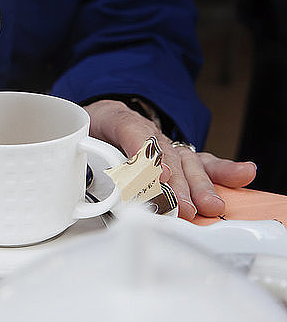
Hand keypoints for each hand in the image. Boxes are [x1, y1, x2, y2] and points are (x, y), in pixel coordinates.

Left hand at [84, 99, 256, 219]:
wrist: (101, 115)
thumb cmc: (90, 129)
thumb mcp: (77, 136)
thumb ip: (81, 157)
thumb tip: (87, 183)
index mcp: (116, 120)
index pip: (133, 133)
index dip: (145, 156)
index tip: (156, 178)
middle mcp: (145, 131)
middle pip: (164, 155)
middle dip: (175, 183)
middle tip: (180, 207)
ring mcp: (163, 143)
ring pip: (185, 161)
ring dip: (197, 185)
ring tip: (208, 204)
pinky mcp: (176, 154)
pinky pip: (201, 160)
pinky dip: (222, 170)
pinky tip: (242, 175)